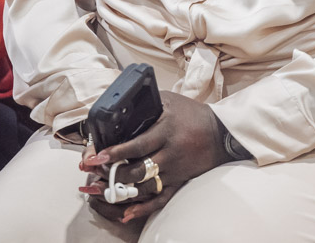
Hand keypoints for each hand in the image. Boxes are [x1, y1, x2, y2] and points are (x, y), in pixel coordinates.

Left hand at [77, 92, 232, 223]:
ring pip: (145, 187)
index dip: (116, 153)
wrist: (221, 133)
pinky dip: (143, 209)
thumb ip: (146, 104)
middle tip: (93, 173)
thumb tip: (119, 106)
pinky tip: (127, 214)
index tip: (97, 157)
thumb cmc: (191, 114)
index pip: (137, 145)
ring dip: (122, 191)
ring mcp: (175, 170)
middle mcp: (170, 153)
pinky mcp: (179, 182)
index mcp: (166, 131)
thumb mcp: (169, 101)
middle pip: (138, 170)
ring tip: (102, 189)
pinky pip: (161, 199)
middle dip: (113, 174)